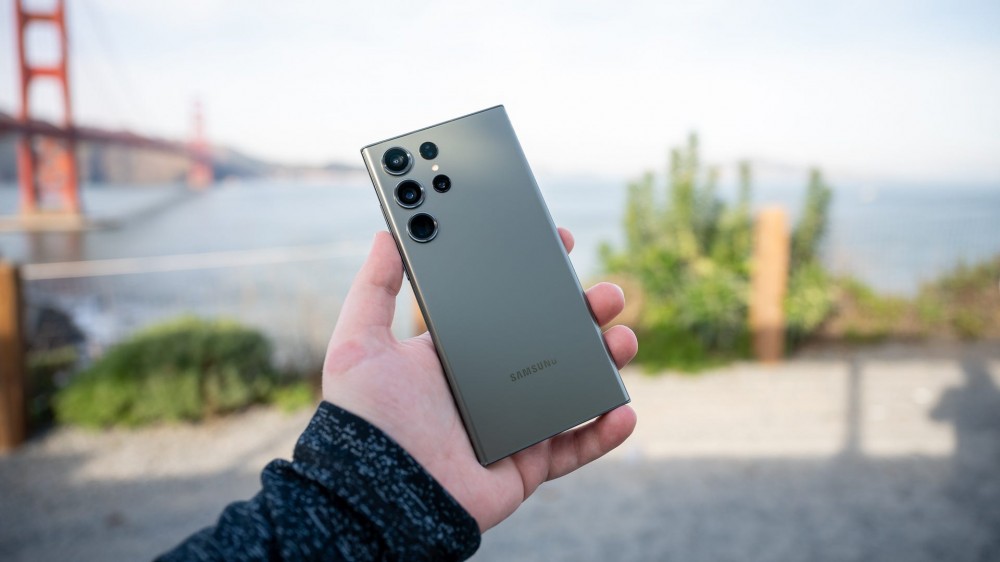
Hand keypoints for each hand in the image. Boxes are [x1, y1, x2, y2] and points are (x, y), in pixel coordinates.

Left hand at [322, 229, 637, 531]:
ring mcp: (513, 425)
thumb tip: (387, 234)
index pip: (507, 306)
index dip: (537, 277)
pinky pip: (574, 449)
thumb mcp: (360, 343)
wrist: (377, 494)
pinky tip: (623, 411)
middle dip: (585, 314)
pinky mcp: (526, 465)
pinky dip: (603, 433)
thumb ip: (374, 289)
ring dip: (605, 363)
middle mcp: (490, 386)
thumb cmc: (365, 420)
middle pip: (551, 342)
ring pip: (572, 389)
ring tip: (622, 341)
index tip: (561, 245)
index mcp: (459, 354)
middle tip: (606, 295)